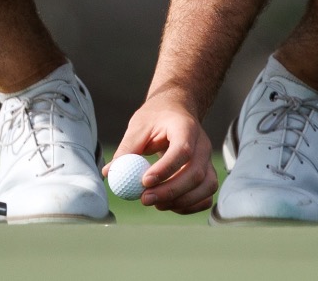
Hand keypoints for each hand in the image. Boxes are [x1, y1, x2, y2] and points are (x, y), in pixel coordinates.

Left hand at [107, 92, 216, 213]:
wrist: (176, 110)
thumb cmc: (156, 118)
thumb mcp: (139, 126)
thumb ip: (126, 149)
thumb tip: (109, 174)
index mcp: (186, 128)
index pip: (182, 150)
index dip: (166, 169)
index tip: (144, 182)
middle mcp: (202, 145)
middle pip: (195, 173)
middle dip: (170, 191)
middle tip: (145, 199)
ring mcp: (208, 160)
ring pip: (206, 187)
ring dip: (181, 201)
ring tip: (155, 203)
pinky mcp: (208, 174)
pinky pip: (206, 196)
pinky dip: (190, 206)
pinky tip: (169, 205)